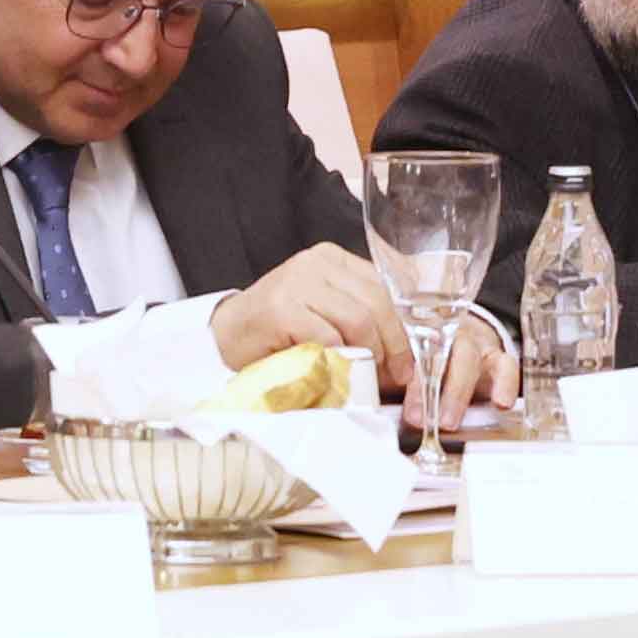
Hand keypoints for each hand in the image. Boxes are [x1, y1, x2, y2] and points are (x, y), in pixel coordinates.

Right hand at [216, 239, 404, 380]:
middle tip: (397, 376)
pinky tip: (339, 373)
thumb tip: (409, 346)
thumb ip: (360, 314)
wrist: (227, 335)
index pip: (385, 285)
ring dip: (370, 355)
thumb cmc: (281, 331)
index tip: (410, 359)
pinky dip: (340, 361)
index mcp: (333, 259)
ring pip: (358, 319)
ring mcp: (296, 282)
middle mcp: (316, 263)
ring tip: (370, 378)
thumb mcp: (326, 311)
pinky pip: (329, 337)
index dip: (403, 325)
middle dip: (394, 345)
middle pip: (377, 301)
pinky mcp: (281, 308)